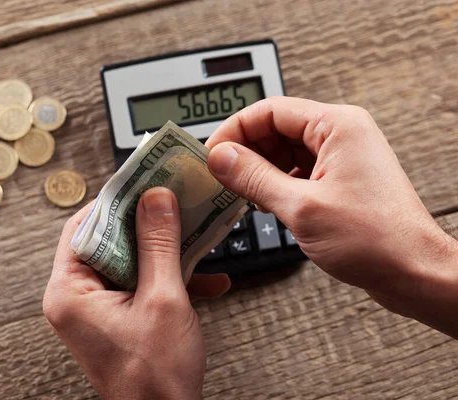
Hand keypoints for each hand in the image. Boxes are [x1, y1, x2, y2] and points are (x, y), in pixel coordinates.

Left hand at [43, 188, 229, 398]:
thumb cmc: (154, 378)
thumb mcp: (163, 299)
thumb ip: (159, 244)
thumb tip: (155, 198)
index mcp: (69, 293)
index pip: (84, 226)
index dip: (116, 201)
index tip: (143, 181)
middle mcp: (76, 299)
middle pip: (109, 240)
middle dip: (148, 224)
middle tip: (173, 201)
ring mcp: (96, 309)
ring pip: (129, 260)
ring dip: (165, 250)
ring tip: (195, 237)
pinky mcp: (117, 317)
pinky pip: (140, 282)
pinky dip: (169, 277)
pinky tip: (205, 279)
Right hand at [206, 97, 457, 336]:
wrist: (414, 272)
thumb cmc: (376, 240)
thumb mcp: (301, 207)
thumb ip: (254, 177)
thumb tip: (221, 158)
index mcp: (337, 126)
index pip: (269, 111)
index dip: (234, 130)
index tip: (211, 154)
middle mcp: (341, 135)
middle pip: (276, 128)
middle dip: (245, 151)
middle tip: (220, 175)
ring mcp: (342, 157)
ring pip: (284, 150)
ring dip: (259, 168)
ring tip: (240, 191)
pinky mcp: (340, 180)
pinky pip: (297, 170)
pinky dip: (276, 182)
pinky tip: (264, 201)